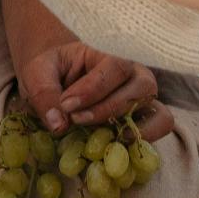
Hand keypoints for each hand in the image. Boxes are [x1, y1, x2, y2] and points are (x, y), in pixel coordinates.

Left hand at [15, 36, 174, 147]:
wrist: (56, 81)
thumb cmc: (51, 72)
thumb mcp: (37, 74)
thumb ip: (44, 94)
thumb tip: (59, 125)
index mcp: (108, 53)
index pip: (114, 66)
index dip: (93, 89)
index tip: (67, 106)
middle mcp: (134, 74)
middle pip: (141, 88)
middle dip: (107, 108)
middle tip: (75, 120)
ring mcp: (144, 98)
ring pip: (159, 110)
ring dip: (133, 127)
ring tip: (101, 136)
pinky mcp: (145, 119)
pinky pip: (161, 127)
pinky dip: (145, 138)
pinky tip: (116, 144)